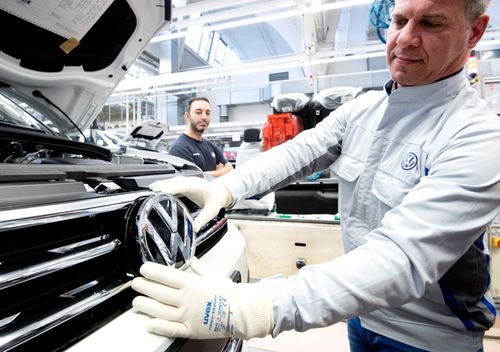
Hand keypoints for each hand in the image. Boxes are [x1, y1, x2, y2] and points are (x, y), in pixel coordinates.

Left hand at [131, 260, 273, 338]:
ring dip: (147, 305)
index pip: (167, 276)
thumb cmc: (228, 293)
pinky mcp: (190, 329)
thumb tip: (191, 260)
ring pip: (162, 310)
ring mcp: (187, 316)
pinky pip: (172, 329)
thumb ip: (199, 267)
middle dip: (145, 286)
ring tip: (137, 301)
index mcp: (192, 284)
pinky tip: (150, 324)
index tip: (143, 269)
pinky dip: (160, 327)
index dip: (153, 272)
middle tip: (135, 283)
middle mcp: (187, 300)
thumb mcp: (214, 274)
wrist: (241, 311)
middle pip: (160, 292)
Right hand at [149, 176, 231, 231]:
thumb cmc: (216, 200)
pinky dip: (165, 185)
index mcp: (200, 186)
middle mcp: (193, 181)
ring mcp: (188, 181)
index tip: (163, 190)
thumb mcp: (212, 211)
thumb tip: (193, 229)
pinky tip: (157, 188)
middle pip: (176, 182)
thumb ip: (202, 220)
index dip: (173, 187)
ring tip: (152, 188)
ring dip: (163, 184)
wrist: (219, 192)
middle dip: (164, 185)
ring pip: (173, 181)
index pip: (184, 185)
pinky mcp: (185, 184)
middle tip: (152, 190)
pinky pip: (173, 183)